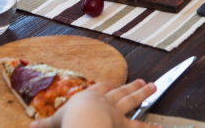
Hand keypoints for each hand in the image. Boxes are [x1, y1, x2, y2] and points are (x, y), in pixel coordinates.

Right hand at [29, 79, 158, 127]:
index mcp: (88, 99)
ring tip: (154, 87)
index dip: (103, 88)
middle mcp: (104, 102)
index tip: (108, 85)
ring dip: (143, 94)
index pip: (98, 89)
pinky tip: (160, 127)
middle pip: (120, 91)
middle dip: (131, 86)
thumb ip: (44, 126)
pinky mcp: (123, 125)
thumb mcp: (54, 123)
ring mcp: (116, 112)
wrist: (83, 124)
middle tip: (144, 81)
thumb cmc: (68, 122)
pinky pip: (139, 127)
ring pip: (132, 101)